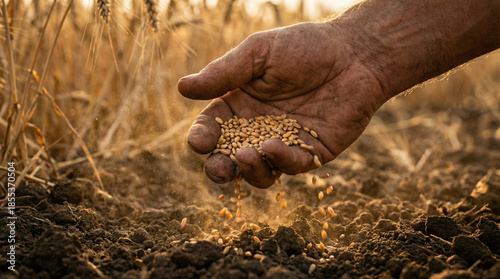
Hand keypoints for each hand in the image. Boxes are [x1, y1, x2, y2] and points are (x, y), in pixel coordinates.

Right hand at [178, 22, 386, 187]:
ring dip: (248, 170)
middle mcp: (259, 128)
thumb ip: (224, 72)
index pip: (212, 127)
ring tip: (246, 155)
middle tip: (216, 168)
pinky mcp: (311, 154)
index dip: (202, 137)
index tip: (198, 142)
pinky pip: (291, 166)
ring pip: (259, 171)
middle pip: (231, 158)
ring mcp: (285, 144)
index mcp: (241, 104)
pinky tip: (273, 146)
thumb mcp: (259, 53)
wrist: (356, 54)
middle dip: (219, 167)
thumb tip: (182, 87)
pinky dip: (280, 161)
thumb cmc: (305, 47)